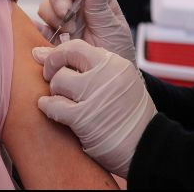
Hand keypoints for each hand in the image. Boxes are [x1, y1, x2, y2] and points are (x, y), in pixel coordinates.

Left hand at [32, 39, 156, 177]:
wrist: (147, 147)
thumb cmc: (130, 116)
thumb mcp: (121, 83)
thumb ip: (93, 68)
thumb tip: (45, 53)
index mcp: (115, 64)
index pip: (77, 47)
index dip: (60, 54)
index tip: (54, 63)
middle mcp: (106, 75)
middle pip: (64, 57)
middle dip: (52, 67)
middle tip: (51, 78)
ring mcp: (95, 95)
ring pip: (58, 81)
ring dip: (54, 92)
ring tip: (61, 99)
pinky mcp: (83, 118)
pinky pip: (53, 106)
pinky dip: (48, 107)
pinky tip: (51, 109)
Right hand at [38, 0, 135, 65]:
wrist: (104, 84)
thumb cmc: (116, 55)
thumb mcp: (114, 31)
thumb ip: (102, 7)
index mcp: (96, 1)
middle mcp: (77, 8)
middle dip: (60, 0)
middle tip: (68, 19)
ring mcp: (62, 22)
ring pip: (46, 6)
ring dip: (53, 17)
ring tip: (66, 35)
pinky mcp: (49, 37)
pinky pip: (36, 26)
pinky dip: (37, 28)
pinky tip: (47, 38)